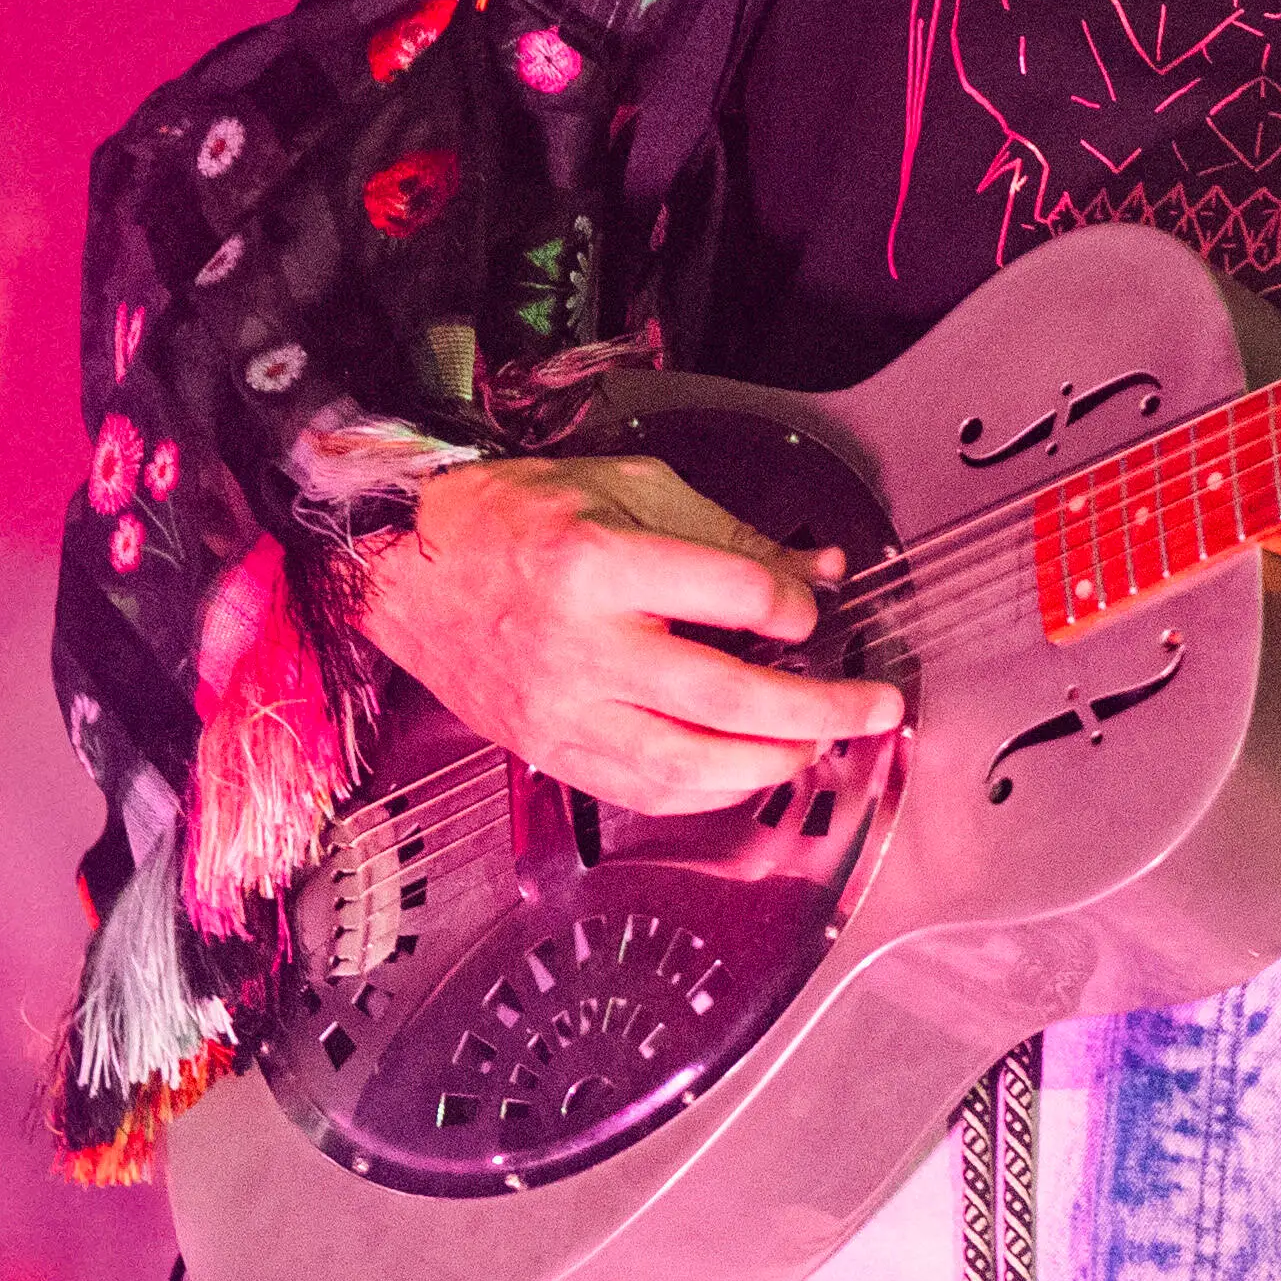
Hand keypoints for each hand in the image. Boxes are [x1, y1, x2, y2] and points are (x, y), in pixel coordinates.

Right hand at [353, 453, 903, 813]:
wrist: (404, 566)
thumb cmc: (512, 520)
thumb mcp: (628, 490)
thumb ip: (730, 535)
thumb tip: (819, 566)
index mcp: (597, 564)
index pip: (734, 595)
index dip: (793, 607)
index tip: (809, 611)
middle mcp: (579, 645)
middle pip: (725, 694)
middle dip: (820, 707)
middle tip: (875, 705)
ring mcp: (560, 708)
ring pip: (687, 761)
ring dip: (772, 763)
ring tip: (819, 744)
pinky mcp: (547, 749)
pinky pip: (642, 790)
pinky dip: (708, 789)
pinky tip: (747, 771)